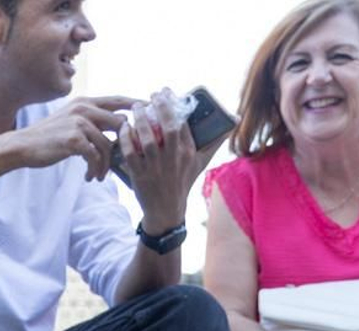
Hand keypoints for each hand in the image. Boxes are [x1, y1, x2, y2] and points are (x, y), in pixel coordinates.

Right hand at [11, 95, 133, 182]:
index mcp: (85, 102)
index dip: (136, 106)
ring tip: (100, 176)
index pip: (118, 100)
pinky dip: (96, 170)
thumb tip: (115, 128)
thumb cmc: (47, 138)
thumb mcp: (69, 120)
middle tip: (125, 159)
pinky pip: (95, 156)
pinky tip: (91, 177)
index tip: (151, 114)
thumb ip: (90, 120)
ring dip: (107, 164)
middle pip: (120, 123)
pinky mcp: (74, 139)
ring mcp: (79, 123)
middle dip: (126, 143)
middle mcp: (84, 109)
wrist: (22, 146)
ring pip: (108, 144)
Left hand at [119, 88, 220, 231]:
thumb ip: (216, 140)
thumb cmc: (183, 182)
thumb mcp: (201, 162)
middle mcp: (173, 159)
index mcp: (188, 152)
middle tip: (151, 95)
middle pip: (168, 128)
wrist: (166, 210)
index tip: (165, 91)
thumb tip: (234, 120)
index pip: (182, 123)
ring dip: (140, 121)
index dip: (173, 104)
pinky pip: (130, 154)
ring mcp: (156, 168)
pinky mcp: (139, 176)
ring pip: (147, 140)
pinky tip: (124, 127)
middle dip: (159, 108)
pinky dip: (126, 139)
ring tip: (136, 107)